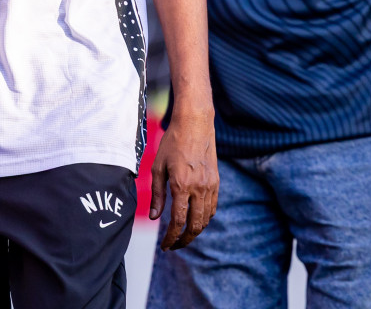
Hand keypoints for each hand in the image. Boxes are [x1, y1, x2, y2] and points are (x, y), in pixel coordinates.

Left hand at [149, 110, 217, 250]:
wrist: (195, 125)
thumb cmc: (172, 143)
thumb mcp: (157, 167)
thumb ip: (156, 194)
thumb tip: (154, 217)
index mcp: (181, 185)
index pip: (178, 222)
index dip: (171, 238)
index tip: (165, 246)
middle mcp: (198, 189)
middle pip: (195, 226)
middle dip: (184, 240)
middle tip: (174, 245)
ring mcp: (210, 186)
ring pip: (205, 219)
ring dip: (195, 231)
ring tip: (183, 235)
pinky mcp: (216, 182)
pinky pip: (212, 208)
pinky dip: (204, 218)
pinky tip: (194, 219)